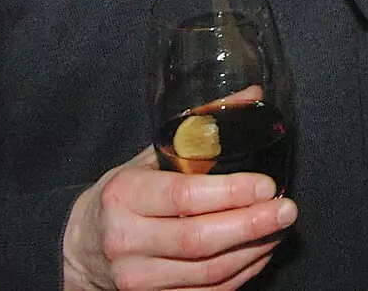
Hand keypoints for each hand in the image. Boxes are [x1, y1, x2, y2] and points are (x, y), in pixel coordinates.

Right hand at [62, 147, 295, 290]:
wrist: (80, 249)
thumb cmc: (122, 196)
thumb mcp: (148, 158)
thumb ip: (199, 128)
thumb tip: (252, 96)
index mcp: (124, 196)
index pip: (183, 197)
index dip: (230, 192)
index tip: (266, 184)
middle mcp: (127, 240)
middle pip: (199, 240)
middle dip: (251, 225)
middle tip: (287, 209)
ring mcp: (138, 278)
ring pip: (208, 272)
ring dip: (253, 251)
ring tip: (279, 228)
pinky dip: (240, 274)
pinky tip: (259, 253)